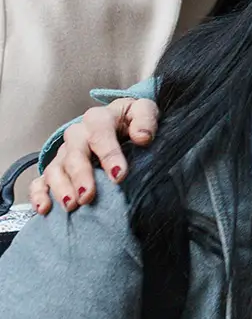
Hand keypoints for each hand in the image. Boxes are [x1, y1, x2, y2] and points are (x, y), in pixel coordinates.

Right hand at [28, 97, 158, 215]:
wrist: (118, 120)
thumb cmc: (131, 119)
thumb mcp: (142, 111)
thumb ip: (145, 119)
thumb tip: (142, 136)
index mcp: (98, 119)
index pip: (100, 134)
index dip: (109, 155)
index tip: (119, 176)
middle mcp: (77, 135)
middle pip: (74, 154)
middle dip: (80, 176)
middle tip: (87, 196)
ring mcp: (64, 152)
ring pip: (55, 168)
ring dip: (60, 188)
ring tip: (70, 206)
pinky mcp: (57, 168)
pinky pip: (41, 180)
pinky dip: (40, 193)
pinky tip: (45, 208)